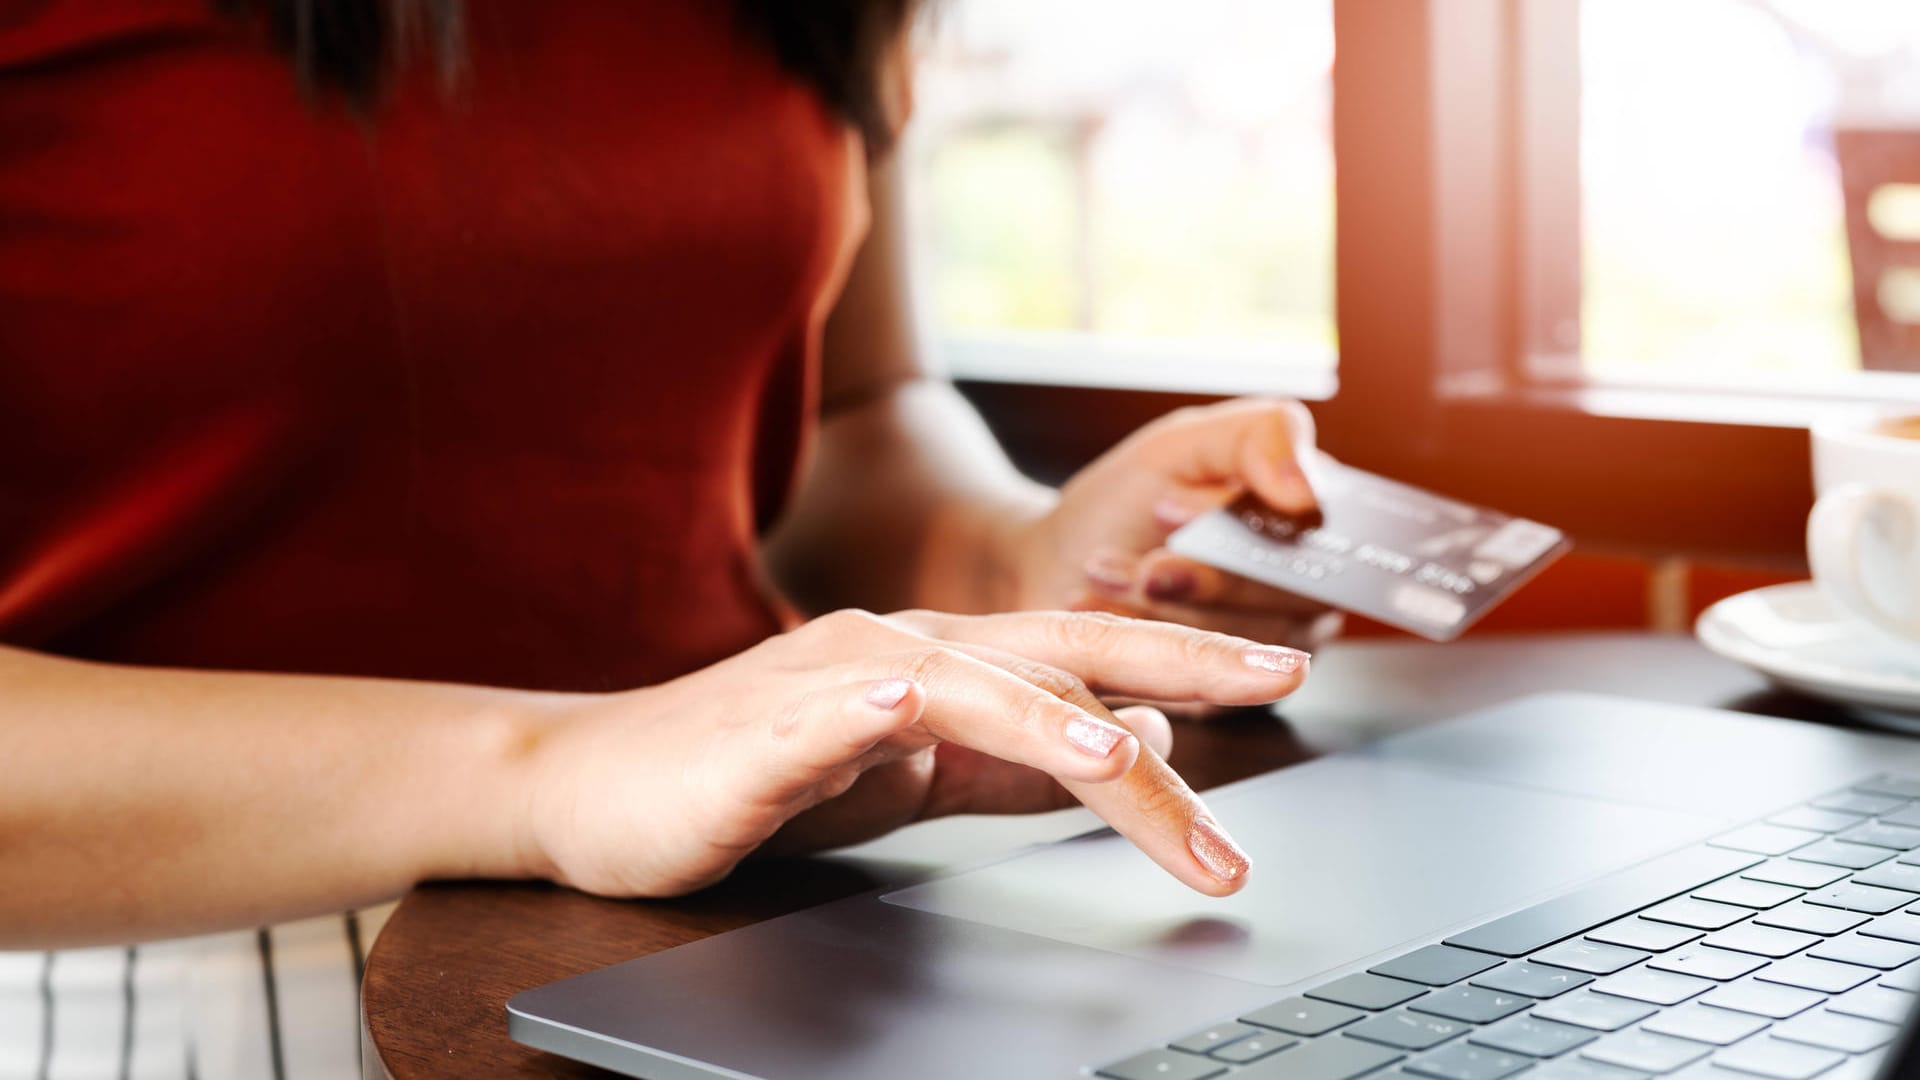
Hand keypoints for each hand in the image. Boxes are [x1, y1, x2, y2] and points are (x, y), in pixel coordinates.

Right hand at [519, 608, 1308, 898]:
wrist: (591, 787)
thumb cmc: (751, 781)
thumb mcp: (910, 779)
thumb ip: (1010, 768)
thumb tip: (1127, 757)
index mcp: (941, 662)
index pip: (1083, 658)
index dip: (1183, 662)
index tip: (1281, 677)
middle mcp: (899, 651)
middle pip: (1054, 652)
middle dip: (1172, 665)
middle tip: (1277, 676)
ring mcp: (831, 682)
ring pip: (964, 685)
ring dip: (1048, 716)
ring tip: (1126, 754)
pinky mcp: (763, 729)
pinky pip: (831, 715)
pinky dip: (877, 710)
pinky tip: (908, 710)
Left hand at [1007, 398, 1339, 653]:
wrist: (1057, 564)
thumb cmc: (1124, 502)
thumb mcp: (1183, 445)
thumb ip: (1258, 438)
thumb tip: (1309, 490)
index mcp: (1314, 517)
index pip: (1325, 533)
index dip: (1251, 528)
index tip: (1167, 507)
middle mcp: (1308, 585)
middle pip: (1290, 594)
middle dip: (1203, 576)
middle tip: (1142, 558)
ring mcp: (1273, 645)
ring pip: (1248, 640)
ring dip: (1161, 606)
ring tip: (1101, 569)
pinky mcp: (1229, 695)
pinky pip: (1204, 679)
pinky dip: (1139, 637)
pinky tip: (1094, 606)